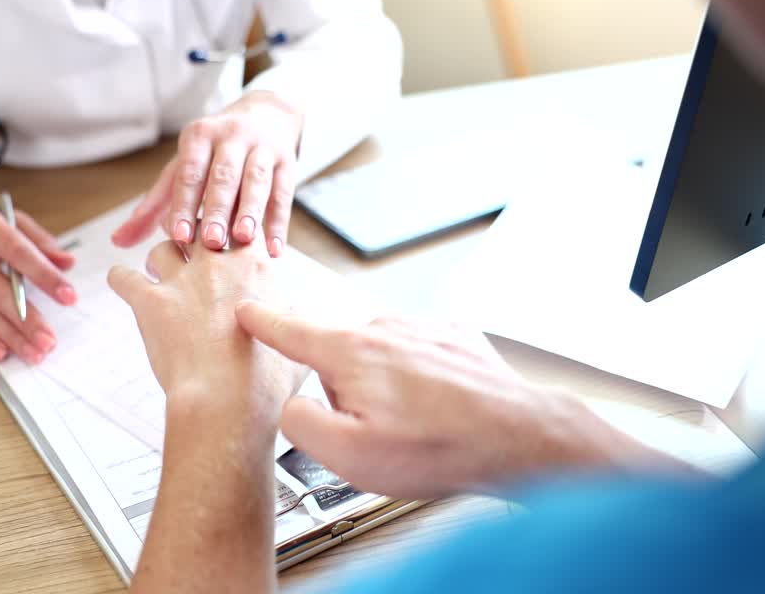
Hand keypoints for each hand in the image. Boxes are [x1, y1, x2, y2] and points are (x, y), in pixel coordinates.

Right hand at [0, 190, 76, 363]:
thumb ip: (39, 241)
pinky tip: (3, 351)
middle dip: (26, 320)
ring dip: (9, 336)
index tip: (68, 296)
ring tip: (33, 352)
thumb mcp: (6, 219)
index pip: (17, 252)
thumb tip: (66, 263)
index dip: (44, 276)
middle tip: (48, 340)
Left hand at [108, 238, 305, 424]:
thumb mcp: (294, 342)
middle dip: (196, 233)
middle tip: (191, 244)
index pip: (243, 228)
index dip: (235, 232)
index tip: (230, 240)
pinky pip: (124, 277)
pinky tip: (120, 281)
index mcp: (254, 268)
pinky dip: (121, 278)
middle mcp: (216, 264)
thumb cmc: (264, 380)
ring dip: (159, 257)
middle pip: (201, 227)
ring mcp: (180, 280)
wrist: (227, 400)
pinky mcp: (149, 302)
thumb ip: (290, 321)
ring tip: (157, 268)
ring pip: (162, 248)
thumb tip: (293, 319)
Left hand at [112, 91, 302, 257]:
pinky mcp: (288, 161)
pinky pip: (284, 194)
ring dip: (251, 211)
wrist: (267, 114)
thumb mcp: (182, 168)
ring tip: (244, 239)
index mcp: (199, 137)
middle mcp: (231, 137)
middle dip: (217, 209)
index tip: (178, 236)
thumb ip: (153, 206)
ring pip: (256, 181)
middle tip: (211, 241)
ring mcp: (262, 147)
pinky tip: (274, 249)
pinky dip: (279, 223)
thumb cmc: (214, 152)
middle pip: (223, 176)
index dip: (184, 204)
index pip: (189, 173)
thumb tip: (117, 241)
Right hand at [235, 305, 670, 498]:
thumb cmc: (439, 447)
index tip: (246, 311)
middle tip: (377, 431)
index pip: (289, 329)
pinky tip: (438, 410)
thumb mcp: (347, 454)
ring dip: (387, 388)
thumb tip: (290, 410)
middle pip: (338, 355)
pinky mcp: (455, 338)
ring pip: (382, 356)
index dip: (261, 322)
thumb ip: (300, 426)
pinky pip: (420, 357)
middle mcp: (385, 327)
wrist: (517, 439)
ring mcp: (423, 328)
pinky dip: (421, 382)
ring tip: (417, 428)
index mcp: (350, 350)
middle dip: (345, 391)